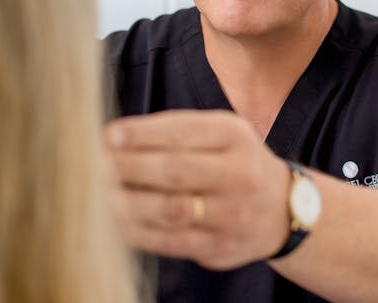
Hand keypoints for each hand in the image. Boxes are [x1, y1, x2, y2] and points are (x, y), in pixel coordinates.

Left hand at [105, 109, 291, 269]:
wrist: (282, 209)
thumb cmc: (233, 161)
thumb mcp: (219, 133)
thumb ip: (175, 131)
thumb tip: (113, 137)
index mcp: (234, 136)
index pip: (181, 131)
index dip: (140, 133)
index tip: (108, 135)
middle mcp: (238, 174)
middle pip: (173, 170)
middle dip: (128, 166)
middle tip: (96, 163)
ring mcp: (232, 214)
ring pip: (169, 209)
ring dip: (126, 200)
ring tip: (99, 192)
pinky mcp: (219, 247)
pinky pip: (168, 241)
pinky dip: (135, 230)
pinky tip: (113, 219)